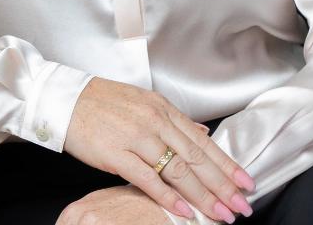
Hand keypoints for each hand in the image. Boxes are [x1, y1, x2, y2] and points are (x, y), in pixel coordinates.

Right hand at [65, 77, 254, 223]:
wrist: (66, 98)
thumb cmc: (103, 102)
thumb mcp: (145, 103)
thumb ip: (175, 121)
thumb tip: (203, 133)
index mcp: (165, 110)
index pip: (204, 142)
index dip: (227, 164)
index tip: (246, 182)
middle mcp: (156, 122)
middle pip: (197, 158)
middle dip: (222, 185)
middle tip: (241, 205)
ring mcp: (137, 137)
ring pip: (178, 170)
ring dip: (203, 195)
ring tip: (220, 213)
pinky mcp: (117, 153)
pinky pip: (148, 179)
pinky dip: (168, 196)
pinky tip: (184, 210)